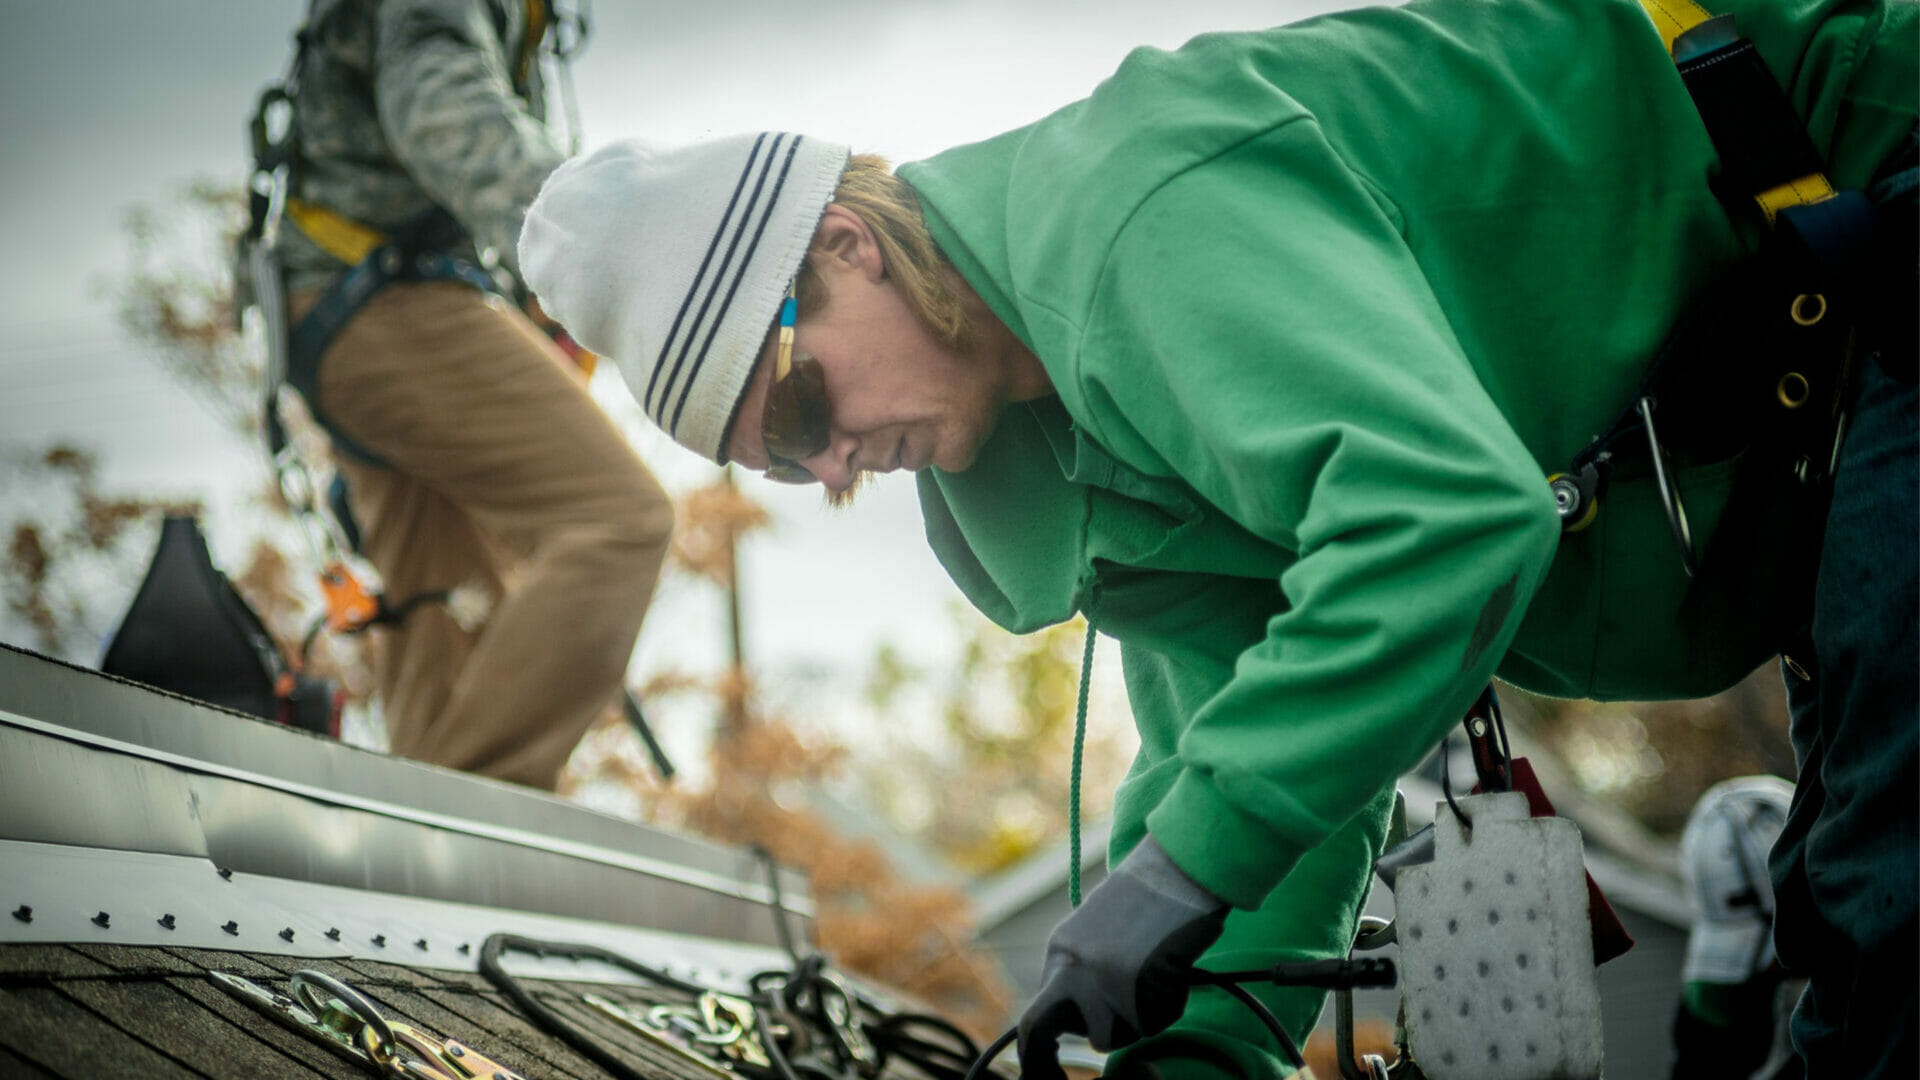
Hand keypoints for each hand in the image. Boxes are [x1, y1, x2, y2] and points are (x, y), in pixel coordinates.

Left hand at [1017, 836, 1228, 1079]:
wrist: (1177, 867)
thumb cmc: (1146, 895)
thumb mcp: (1095, 931)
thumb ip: (1081, 971)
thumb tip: (1081, 1019)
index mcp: (1060, 954)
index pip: (1036, 1024)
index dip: (1041, 1055)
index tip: (1052, 1072)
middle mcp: (1074, 971)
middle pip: (1085, 1035)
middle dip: (1105, 1033)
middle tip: (1128, 1011)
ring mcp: (1105, 980)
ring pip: (1124, 1033)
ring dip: (1144, 1014)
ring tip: (1157, 969)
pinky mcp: (1139, 985)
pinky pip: (1156, 1020)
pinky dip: (1169, 1003)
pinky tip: (1172, 965)